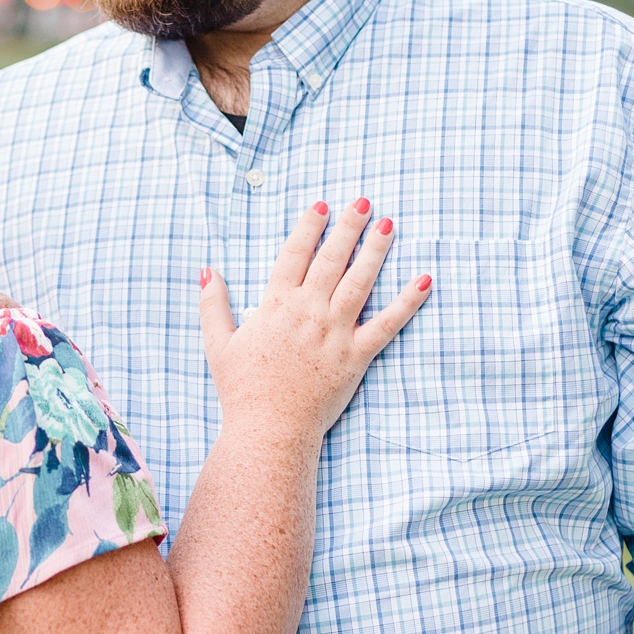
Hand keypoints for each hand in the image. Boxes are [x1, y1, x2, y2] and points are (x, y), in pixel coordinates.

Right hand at [198, 198, 430, 438]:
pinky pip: (388, 324)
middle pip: (332, 260)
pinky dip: (408, 302)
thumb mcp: (219, 344)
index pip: (295, 254)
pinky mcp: (357, 356)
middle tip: (365, 202)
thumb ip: (212, 305)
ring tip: (389, 226)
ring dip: (376, 251)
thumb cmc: (243, 390)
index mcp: (276, 306)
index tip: (321, 204)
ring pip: (360, 283)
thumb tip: (208, 270)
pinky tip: (425, 280)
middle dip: (349, 227)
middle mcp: (308, 312)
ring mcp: (335, 333)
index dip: (309, 227)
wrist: (269, 430)